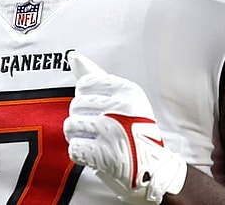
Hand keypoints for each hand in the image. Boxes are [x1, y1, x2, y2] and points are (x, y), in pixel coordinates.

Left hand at [63, 51, 186, 203]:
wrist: (153, 168)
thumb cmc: (133, 129)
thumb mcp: (122, 97)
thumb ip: (95, 76)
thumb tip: (73, 56)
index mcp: (127, 90)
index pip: (84, 85)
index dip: (87, 100)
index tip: (101, 111)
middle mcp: (122, 108)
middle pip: (75, 105)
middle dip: (81, 119)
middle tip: (100, 130)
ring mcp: (113, 131)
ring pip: (70, 126)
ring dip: (79, 137)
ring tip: (96, 142)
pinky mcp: (106, 155)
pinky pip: (74, 148)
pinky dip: (81, 154)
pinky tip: (96, 154)